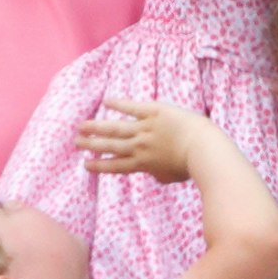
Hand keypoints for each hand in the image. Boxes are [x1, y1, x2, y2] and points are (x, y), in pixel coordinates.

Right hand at [76, 98, 211, 183]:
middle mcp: (138, 147)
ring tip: (81, 126)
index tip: (85, 165)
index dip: (99, 166)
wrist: (202, 148)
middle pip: (110, 146)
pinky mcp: (153, 112)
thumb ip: (158, 175)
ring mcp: (144, 129)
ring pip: (114, 128)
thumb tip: (154, 174)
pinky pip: (131, 107)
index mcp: (143, 164)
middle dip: (91, 145)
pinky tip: (105, 102)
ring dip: (96, 127)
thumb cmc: (191, 165)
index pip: (116, 165)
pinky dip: (118, 104)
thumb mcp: (171, 176)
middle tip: (76, 142)